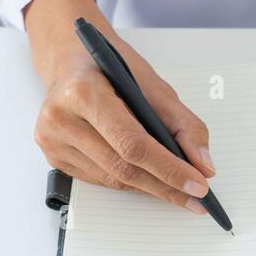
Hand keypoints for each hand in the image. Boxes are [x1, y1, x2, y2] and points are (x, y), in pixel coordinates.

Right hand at [24, 0, 213, 212]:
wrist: (71, 58)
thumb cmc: (110, 68)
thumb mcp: (153, 85)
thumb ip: (184, 125)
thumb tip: (203, 166)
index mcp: (84, 92)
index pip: (132, 144)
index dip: (169, 169)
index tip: (198, 185)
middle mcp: (61, 118)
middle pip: (122, 168)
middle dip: (166, 186)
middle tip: (196, 197)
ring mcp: (52, 140)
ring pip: (113, 180)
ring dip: (150, 187)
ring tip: (179, 189)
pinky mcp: (53, 156)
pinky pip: (101, 181)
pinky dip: (130, 182)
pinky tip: (148, 178)